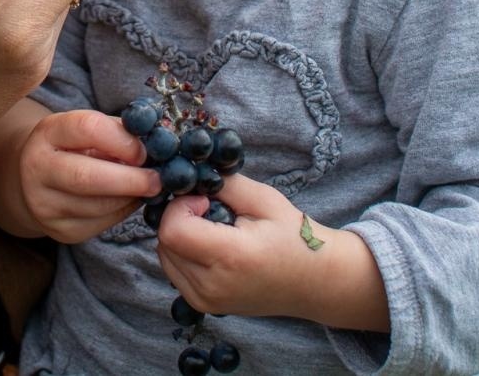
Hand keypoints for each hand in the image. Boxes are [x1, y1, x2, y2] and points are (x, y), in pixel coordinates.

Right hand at [18, 109, 160, 242]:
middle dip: (130, 179)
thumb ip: (120, 132)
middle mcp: (36, 169)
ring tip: (145, 187)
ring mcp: (45, 204)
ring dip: (130, 197)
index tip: (144, 150)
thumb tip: (160, 142)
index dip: (122, 140)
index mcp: (47, 133)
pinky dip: (123, 211)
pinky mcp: (60, 230)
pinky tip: (128, 200)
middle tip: (158, 180)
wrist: (37, 178)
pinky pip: (101, 225)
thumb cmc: (76, 146)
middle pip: (86, 177)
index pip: (87, 128)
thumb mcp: (89, 129)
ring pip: (98, 206)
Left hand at [156, 175, 389, 330]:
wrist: (314, 281)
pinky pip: (174, 270)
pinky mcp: (203, 305)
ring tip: (212, 228)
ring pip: (164, 255)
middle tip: (209, 210)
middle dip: (178, 217)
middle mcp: (213, 285)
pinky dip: (182, 252)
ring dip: (178, 234)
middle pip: (164, 241)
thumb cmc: (294, 236)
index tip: (205, 199)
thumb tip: (188, 174)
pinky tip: (210, 245)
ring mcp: (206, 300)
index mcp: (231, 257)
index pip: (172, 230)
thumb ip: (224, 183)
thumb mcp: (264, 199)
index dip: (180, 206)